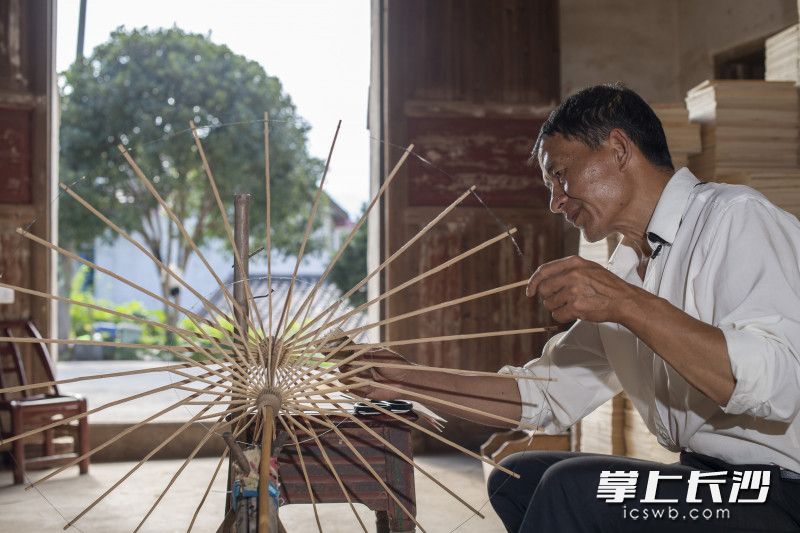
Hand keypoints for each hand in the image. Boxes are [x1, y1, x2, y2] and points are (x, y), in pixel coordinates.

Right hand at [338, 347, 414, 400]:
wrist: (407, 382)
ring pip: (344, 379)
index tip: (333, 352)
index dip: (338, 352)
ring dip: (352, 378)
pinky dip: (358, 388)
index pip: (345, 352)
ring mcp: (359, 379)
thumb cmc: (396, 364)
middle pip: (341, 366)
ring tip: (367, 376)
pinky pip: (352, 390)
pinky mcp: (362, 391)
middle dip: (345, 367)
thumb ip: (365, 353)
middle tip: (353, 367)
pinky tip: (369, 385)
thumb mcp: (381, 355)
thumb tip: (349, 351)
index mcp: (362, 354)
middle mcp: (358, 366)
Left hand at [525, 255, 641, 323]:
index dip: (533, 282)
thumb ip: (567, 269)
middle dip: (548, 297)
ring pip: (549, 303)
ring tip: (573, 305)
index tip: (530, 291)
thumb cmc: (607, 285)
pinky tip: (575, 312)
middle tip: (560, 300)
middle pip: (543, 289)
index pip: (543, 271)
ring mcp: (574, 290)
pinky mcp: (576, 306)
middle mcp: (572, 274)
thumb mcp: (589, 267)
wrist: (624, 300)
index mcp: (574, 262)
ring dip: (558, 307)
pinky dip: (563, 316)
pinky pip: (557, 315)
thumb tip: (543, 278)